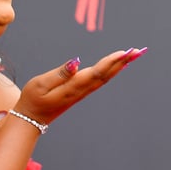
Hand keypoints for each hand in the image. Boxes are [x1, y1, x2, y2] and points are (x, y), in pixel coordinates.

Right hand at [13, 47, 146, 124]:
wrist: (32, 118)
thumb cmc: (33, 99)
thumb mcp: (40, 84)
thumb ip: (59, 74)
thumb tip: (76, 63)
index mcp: (73, 87)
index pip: (96, 73)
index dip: (111, 62)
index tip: (125, 52)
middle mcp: (81, 90)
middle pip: (106, 75)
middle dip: (123, 62)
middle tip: (139, 51)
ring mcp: (82, 92)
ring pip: (105, 77)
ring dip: (120, 65)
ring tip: (134, 54)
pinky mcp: (80, 92)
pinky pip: (100, 80)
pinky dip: (112, 71)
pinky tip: (119, 65)